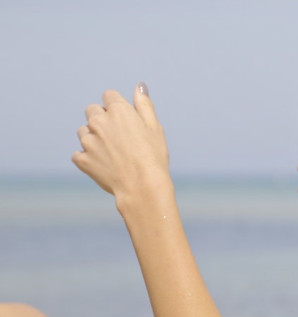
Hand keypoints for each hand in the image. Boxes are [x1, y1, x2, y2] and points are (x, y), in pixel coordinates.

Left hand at [72, 83, 169, 199]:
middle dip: (101, 118)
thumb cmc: (153, 156)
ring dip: (93, 137)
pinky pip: (78, 154)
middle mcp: (100, 122)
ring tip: (111, 153)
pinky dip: (87, 158)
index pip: (109, 95)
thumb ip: (144, 105)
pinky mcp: (82, 160)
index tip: (126, 119)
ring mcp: (89, 141)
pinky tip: (103, 165)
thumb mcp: (155, 127)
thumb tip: (140, 86)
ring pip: (84, 132)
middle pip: (92, 110)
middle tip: (118, 136)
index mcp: (119, 111)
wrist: (143, 187)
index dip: (117, 106)